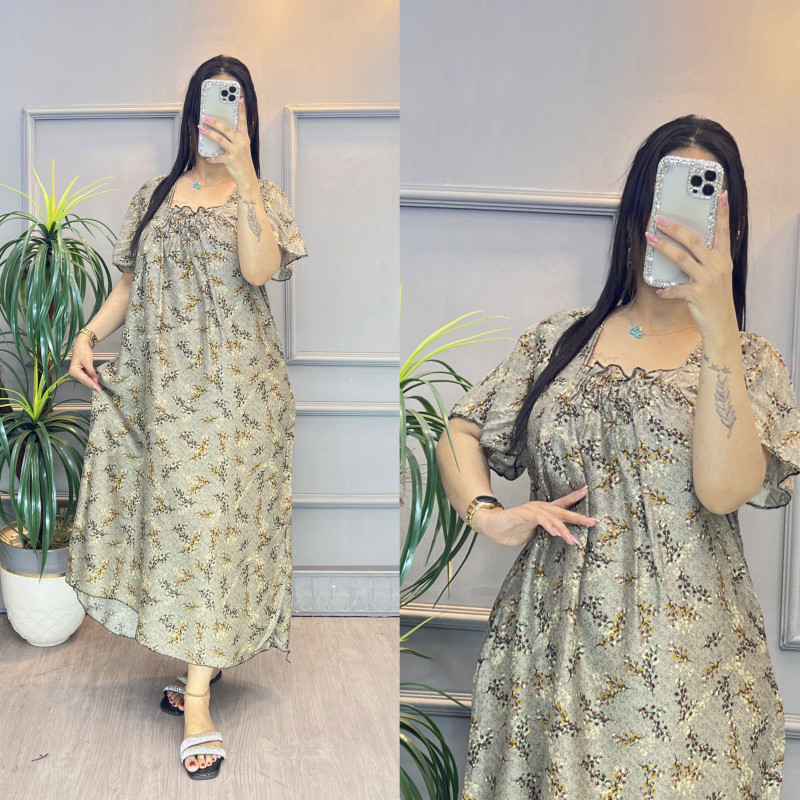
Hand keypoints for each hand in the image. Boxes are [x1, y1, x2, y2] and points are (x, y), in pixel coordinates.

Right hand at [69, 336, 100, 391]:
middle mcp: (73, 372)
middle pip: (84, 381)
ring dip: (91, 383)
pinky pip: (85, 377)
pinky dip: (90, 379)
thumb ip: (91, 372)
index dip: (92, 384)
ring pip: (85, 380)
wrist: (82, 344)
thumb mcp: (88, 362)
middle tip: (99, 390)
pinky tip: (94, 381)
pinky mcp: (79, 371)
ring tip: (98, 387)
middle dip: (91, 385)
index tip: (98, 389)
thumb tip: (95, 381)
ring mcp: (76, 372)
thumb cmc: (83, 351)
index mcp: (74, 370)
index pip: (84, 379)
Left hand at [198, 99, 257, 188]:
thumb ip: (235, 138)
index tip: (240, 99)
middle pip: (226, 129)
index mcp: (244, 138)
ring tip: (200, 128)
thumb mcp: (242, 148)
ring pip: (220, 139)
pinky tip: (207, 157)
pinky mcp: (231, 161)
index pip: (243, 121)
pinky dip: (212, 158)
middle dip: (214, 122)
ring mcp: (236, 152)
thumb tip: (221, 129)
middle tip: (205, 117)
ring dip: (209, 133)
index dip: (242, 110)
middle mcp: (241, 143)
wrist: (247, 177)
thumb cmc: (242, 161)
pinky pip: (218, 157)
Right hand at [472, 486, 596, 546]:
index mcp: (543, 510)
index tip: (588, 491)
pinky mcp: (522, 514)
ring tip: (573, 539)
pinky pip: (538, 519)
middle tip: (593, 522)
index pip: (562, 503)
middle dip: (578, 516)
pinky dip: (548, 525)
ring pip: (552, 517)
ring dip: (563, 528)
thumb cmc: (511, 529)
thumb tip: (560, 537)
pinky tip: (555, 532)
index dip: (575, 497)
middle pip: (562, 510)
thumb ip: (546, 532)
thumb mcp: (534, 532)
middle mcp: (539, 507)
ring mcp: (531, 510)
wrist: (491, 526)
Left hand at [645, 190, 737, 337]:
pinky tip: (658, 291)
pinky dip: (666, 290)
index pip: (724, 231)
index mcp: (724, 259)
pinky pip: (675, 289)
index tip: (721, 193)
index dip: (723, 213)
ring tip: (649, 237)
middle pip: (694, 241)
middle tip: (660, 219)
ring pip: (682, 258)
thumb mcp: (717, 276)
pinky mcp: (697, 294)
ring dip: (663, 247)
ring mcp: (708, 280)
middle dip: (676, 228)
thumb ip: (706, 261)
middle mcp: (718, 266)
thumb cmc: (715, 298)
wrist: (721, 324)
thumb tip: (684, 246)